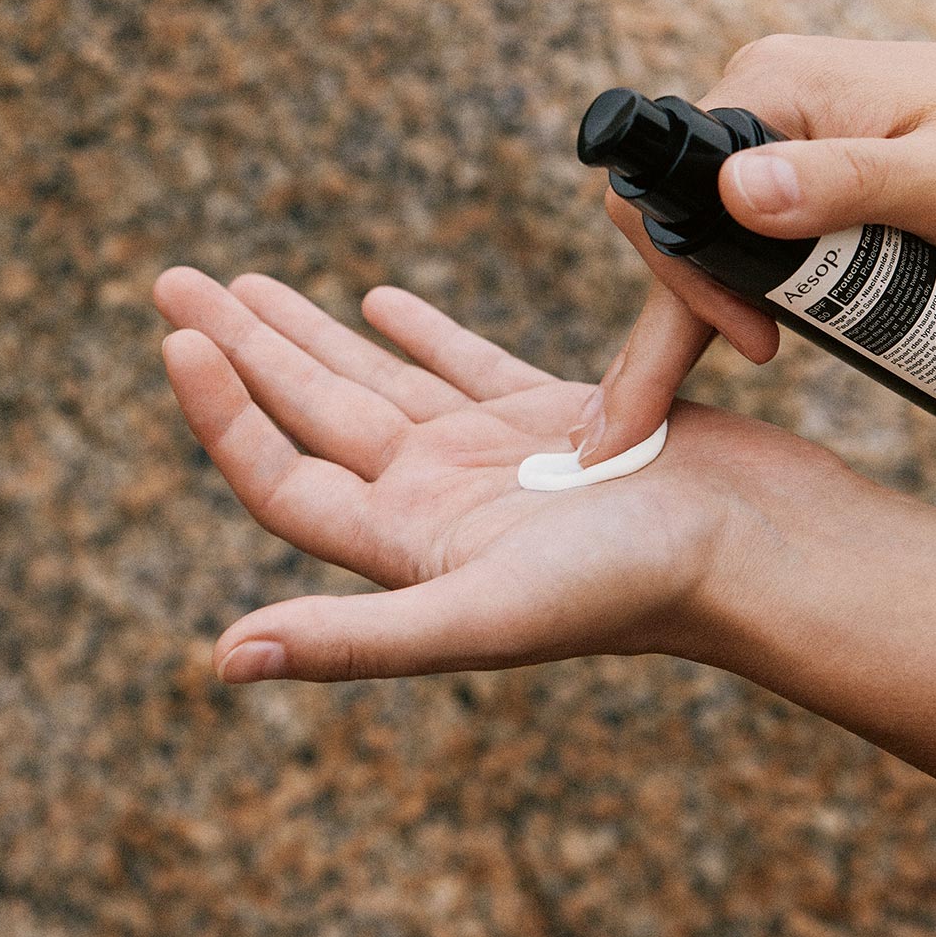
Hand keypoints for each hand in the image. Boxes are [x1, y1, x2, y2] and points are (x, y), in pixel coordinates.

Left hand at [154, 267, 858, 682]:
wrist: (758, 548)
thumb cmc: (637, 588)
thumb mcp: (487, 613)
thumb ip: (359, 638)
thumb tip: (223, 659)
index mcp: (412, 543)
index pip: (285, 474)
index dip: (224, 412)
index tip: (177, 334)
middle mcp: (442, 497)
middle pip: (316, 412)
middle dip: (246, 345)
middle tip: (177, 277)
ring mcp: (495, 454)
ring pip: (382, 378)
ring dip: (315, 331)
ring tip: (250, 282)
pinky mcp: (554, 415)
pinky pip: (469, 363)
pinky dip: (422, 331)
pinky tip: (380, 301)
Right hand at [576, 26, 935, 462]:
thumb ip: (842, 185)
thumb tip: (733, 197)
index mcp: (775, 85)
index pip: (667, 192)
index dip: (686, 280)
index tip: (756, 343)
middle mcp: (769, 92)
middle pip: (682, 216)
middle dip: (689, 307)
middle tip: (741, 375)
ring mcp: (794, 121)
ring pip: (720, 225)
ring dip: (722, 298)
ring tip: (760, 359)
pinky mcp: (823, 149)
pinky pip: (763, 219)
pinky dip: (757, 278)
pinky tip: (771, 328)